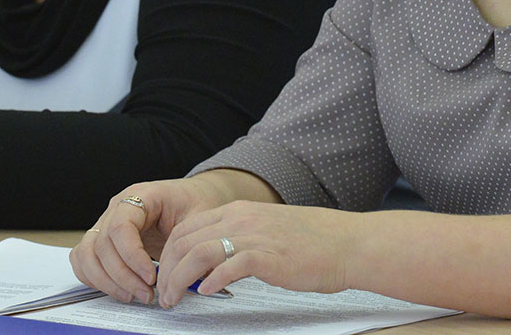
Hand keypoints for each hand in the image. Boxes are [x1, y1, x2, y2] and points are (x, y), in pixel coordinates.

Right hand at [70, 178, 229, 304]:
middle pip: (102, 245)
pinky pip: (84, 260)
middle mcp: (117, 208)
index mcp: (140, 195)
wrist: (192, 198)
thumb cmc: (194, 203)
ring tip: (134, 295)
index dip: (132, 256)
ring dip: (107, 281)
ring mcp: (106, 223)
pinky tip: (119, 289)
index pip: (120, 227)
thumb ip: (191, 242)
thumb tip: (189, 275)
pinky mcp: (104, 240)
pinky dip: (95, 279)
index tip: (151, 277)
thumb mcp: (201, 216)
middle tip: (147, 294)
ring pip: (87, 255)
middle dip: (123, 276)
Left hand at [155, 201, 361, 306]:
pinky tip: (207, 292)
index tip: (165, 278)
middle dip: (167, 271)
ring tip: (175, 299)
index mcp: (238, 211)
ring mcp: (255, 236)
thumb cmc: (310, 243)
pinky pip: (231, 265)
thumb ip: (236, 242)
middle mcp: (241, 219)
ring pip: (199, 252)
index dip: (169, 256)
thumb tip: (208, 267)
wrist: (346, 244)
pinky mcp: (269, 256)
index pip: (186, 229)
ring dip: (180, 280)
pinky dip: (212, 279)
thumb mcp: (264, 231)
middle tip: (164, 295)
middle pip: (185, 241)